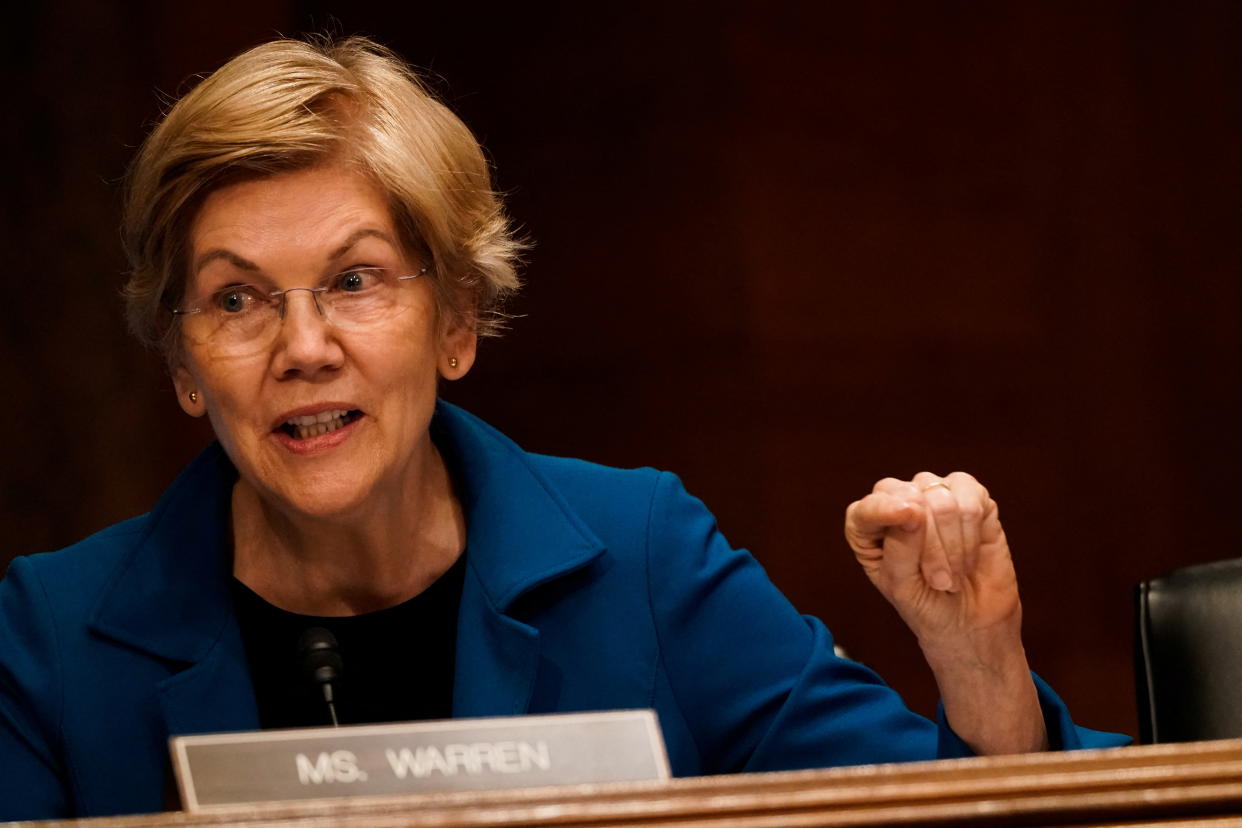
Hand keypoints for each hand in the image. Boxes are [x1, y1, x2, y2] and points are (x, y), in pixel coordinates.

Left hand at [844, 471, 1018, 644]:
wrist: (971, 621)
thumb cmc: (926, 604)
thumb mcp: (903, 586)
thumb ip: (900, 546)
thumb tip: (913, 508)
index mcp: (868, 525)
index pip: (866, 508)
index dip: (883, 509)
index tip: (906, 515)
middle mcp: (899, 502)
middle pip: (911, 499)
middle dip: (930, 547)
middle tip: (939, 582)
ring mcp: (935, 494)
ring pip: (943, 502)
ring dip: (953, 548)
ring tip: (952, 577)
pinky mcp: (971, 497)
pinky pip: (971, 503)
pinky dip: (972, 537)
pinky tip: (969, 559)